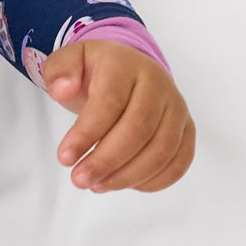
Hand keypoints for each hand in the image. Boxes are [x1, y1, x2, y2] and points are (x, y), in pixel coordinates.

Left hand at [41, 38, 194, 192]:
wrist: (130, 70)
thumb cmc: (98, 72)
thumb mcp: (69, 60)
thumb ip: (59, 71)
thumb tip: (63, 89)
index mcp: (125, 65)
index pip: (110, 102)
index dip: (87, 133)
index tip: (65, 157)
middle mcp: (157, 85)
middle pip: (138, 129)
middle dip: (106, 161)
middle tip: (80, 179)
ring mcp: (176, 108)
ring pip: (161, 149)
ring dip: (127, 175)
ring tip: (97, 184)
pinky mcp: (186, 130)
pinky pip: (179, 161)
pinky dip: (153, 180)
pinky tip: (124, 183)